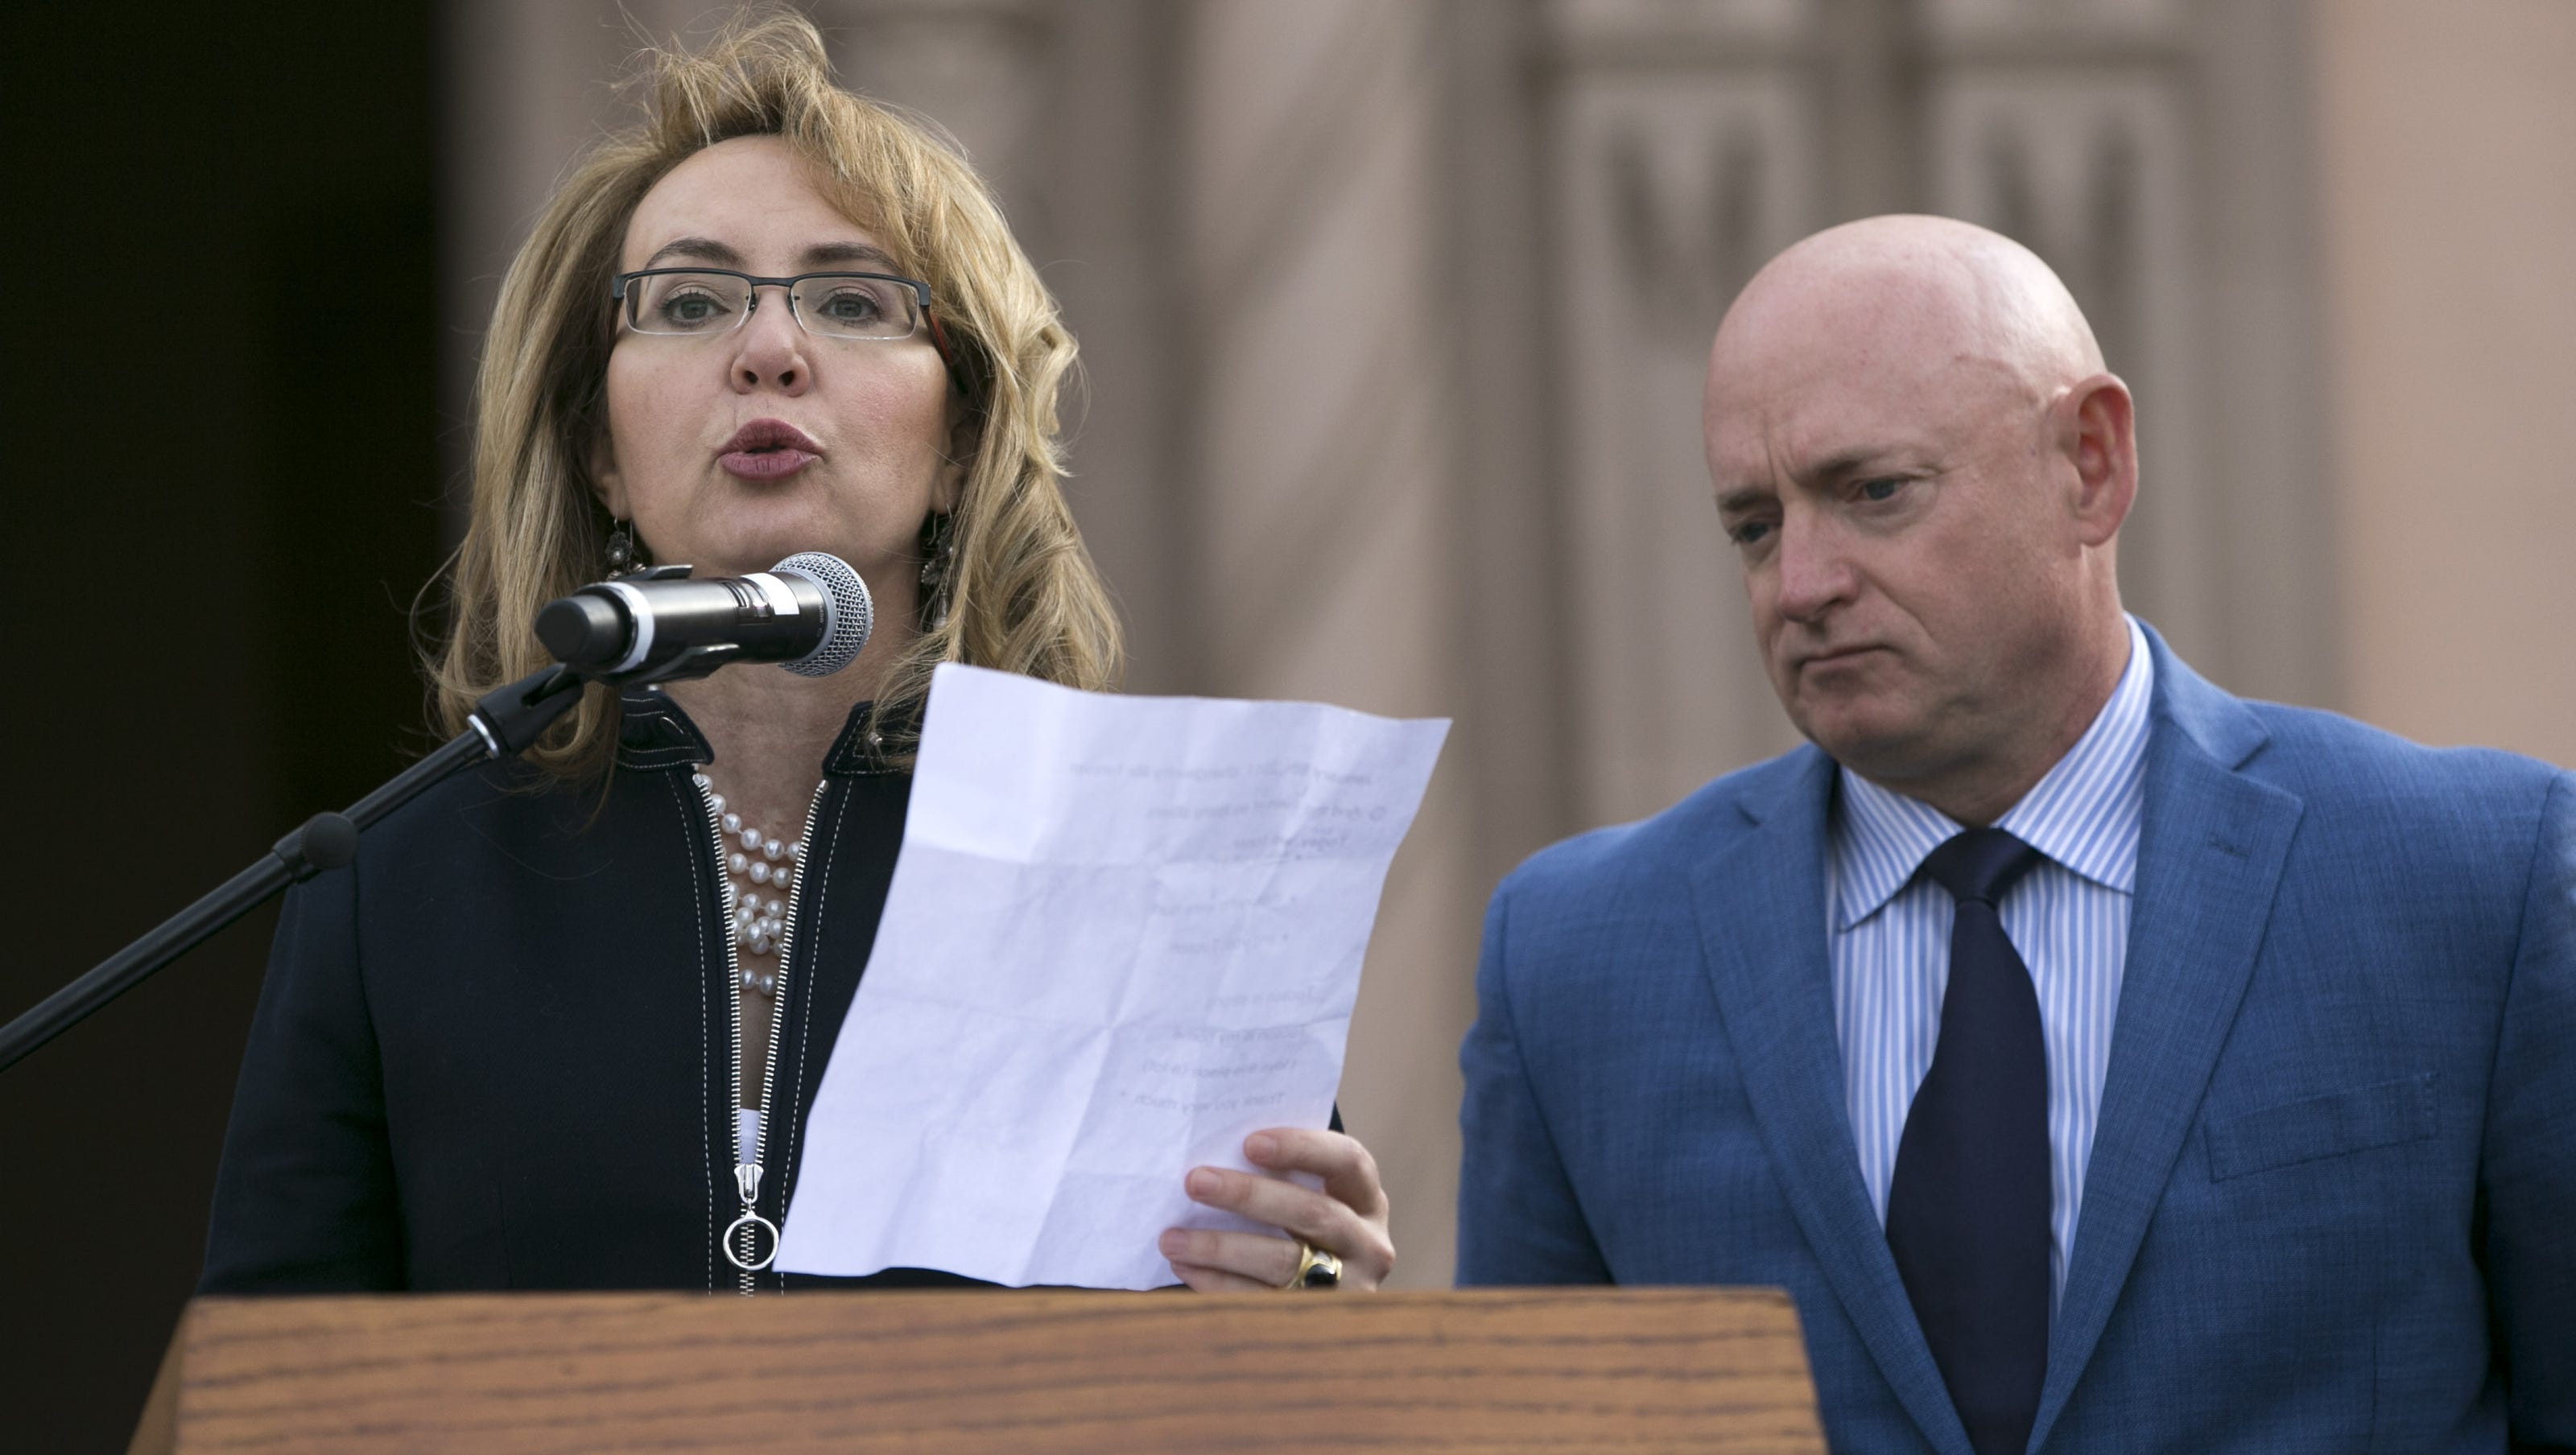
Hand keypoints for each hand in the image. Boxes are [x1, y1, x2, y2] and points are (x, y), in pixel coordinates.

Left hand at [1158, 1128, 1395, 1291]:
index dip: (1302, 1148)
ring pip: (1282, 1262)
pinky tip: (1185, 1268)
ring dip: (1220, 1247)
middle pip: (1311, 1212)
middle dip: (1248, 1195)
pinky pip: (1261, 1301)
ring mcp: (1348, 1289)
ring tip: (1171, 1238)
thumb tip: (1213, 1151)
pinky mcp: (1315, 1322)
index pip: (1347, 1161)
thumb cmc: (1301, 1232)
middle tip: (1194, 1181)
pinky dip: (1218, 1283)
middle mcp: (1368, 1244)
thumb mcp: (1311, 1202)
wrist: (1326, 1313)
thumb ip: (1281, 1176)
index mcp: (1367, 1200)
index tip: (1250, 1143)